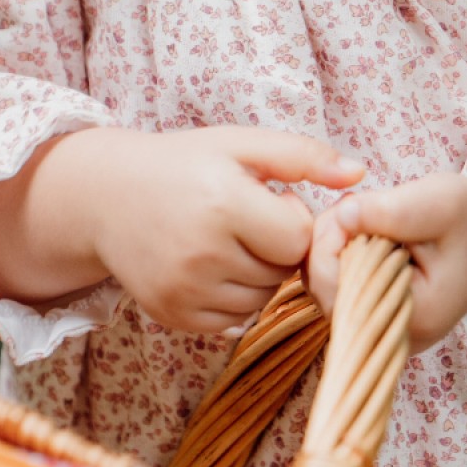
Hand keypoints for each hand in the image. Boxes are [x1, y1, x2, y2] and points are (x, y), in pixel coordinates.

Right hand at [0, 124, 364, 334]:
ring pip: (261, 301)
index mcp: (223, 203)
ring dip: (258, 277)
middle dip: (276, 249)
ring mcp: (184, 291)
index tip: (268, 200)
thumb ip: (303, 155)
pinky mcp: (174, 317)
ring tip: (229, 242)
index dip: (292, 217)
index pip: (298, 238)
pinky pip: (233, 322)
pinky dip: (233, 300)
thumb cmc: (183, 164)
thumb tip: (361, 174)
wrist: (106, 197)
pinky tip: (212, 266)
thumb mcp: (240, 144)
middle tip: (246, 220)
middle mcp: (201, 253)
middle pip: (282, 272)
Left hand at [307, 165, 466, 352]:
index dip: (332, 236)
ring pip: (323, 285)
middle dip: (331, 238)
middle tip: (362, 208)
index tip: (356, 207)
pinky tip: (366, 237)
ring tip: (368, 221)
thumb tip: (343, 216)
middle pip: (323, 286)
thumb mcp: (442, 203)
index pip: (336, 283)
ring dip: (333, 244)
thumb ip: (393, 211)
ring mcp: (380, 333)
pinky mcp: (372, 319)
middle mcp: (391, 338)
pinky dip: (340, 255)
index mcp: (412, 317)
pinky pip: (334, 287)